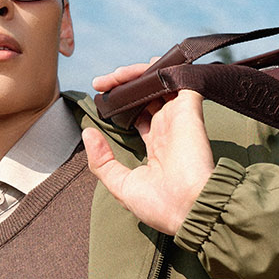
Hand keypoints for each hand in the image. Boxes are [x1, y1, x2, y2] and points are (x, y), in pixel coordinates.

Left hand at [85, 64, 213, 236]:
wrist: (190, 209)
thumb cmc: (160, 206)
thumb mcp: (121, 186)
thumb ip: (102, 161)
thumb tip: (87, 133)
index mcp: (157, 146)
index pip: (139, 114)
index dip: (122, 103)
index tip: (102, 97)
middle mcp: (168, 128)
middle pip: (147, 94)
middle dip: (124, 84)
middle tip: (101, 83)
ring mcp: (179, 117)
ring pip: (160, 81)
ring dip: (137, 72)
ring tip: (114, 76)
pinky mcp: (189, 109)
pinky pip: (179, 78)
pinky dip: (163, 68)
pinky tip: (141, 68)